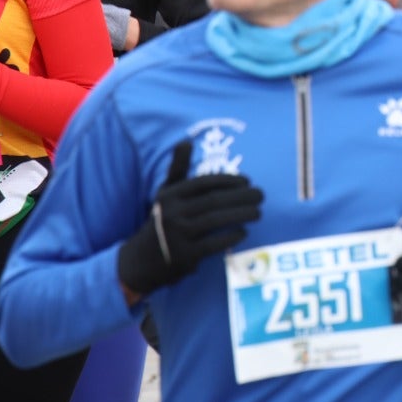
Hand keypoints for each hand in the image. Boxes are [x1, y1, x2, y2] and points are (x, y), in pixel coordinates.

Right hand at [117, 141, 264, 299]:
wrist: (140, 260)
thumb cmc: (162, 220)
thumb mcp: (166, 194)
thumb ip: (178, 169)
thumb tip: (186, 141)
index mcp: (170, 195)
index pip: (204, 183)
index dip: (228, 180)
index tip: (247, 181)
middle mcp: (172, 213)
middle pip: (213, 201)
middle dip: (242, 197)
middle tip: (261, 195)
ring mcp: (177, 235)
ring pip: (215, 220)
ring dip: (241, 215)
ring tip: (258, 212)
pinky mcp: (184, 256)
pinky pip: (213, 244)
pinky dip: (231, 237)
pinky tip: (244, 231)